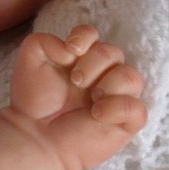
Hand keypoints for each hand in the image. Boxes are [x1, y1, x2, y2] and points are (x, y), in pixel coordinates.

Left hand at [9, 25, 146, 169]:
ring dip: (111, 82)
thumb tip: (72, 48)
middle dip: (94, 63)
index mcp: (80, 58)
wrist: (34, 134)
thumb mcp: (30, 59)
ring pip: (133, 77)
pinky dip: (119, 107)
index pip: (94, 34)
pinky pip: (138, 109)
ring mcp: (114, 98)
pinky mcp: (123, 123)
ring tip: (91, 97)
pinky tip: (97, 114)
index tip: (72, 49)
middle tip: (75, 81)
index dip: (85, 36)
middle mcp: (101, 75)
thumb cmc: (34, 99)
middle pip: (114, 52)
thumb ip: (45, 40)